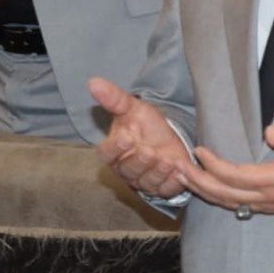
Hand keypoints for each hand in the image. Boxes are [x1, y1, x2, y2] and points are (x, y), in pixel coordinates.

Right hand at [92, 77, 192, 199]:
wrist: (169, 134)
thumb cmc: (145, 123)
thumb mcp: (132, 107)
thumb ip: (114, 98)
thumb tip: (93, 82)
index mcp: (114, 151)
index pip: (107, 153)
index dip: (115, 148)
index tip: (127, 137)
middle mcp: (125, 168)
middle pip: (128, 170)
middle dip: (140, 161)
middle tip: (150, 151)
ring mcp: (143, 180)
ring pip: (146, 182)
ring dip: (158, 172)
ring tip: (169, 160)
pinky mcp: (161, 187)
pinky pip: (164, 190)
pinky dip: (173, 182)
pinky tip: (180, 170)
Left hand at [177, 125, 273, 215]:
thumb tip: (268, 132)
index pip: (235, 175)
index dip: (213, 165)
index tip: (199, 150)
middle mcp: (272, 197)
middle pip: (226, 194)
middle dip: (199, 182)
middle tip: (178, 169)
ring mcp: (273, 205)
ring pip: (231, 203)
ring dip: (207, 192)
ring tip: (188, 179)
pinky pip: (241, 205)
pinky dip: (221, 198)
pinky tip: (213, 189)